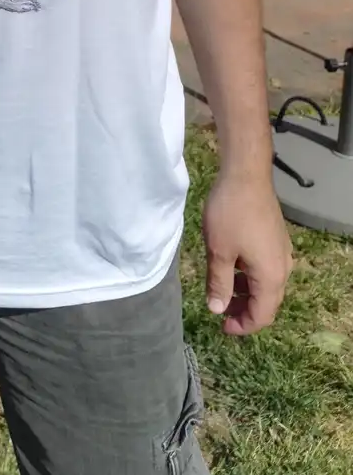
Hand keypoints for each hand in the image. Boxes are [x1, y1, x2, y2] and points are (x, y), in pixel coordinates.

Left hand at [203, 172, 292, 335]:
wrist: (246, 175)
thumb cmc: (230, 214)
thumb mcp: (219, 251)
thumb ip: (219, 283)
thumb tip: (218, 310)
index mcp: (271, 277)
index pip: (262, 316)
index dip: (242, 326)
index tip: (220, 326)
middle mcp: (282, 268)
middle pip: (267, 302)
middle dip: (244, 311)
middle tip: (219, 310)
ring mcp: (281, 252)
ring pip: (266, 284)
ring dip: (245, 292)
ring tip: (220, 289)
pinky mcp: (276, 238)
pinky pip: (265, 267)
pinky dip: (249, 275)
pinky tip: (230, 265)